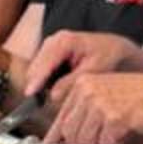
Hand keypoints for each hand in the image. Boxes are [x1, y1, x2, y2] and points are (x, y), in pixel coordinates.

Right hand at [26, 27, 142, 96]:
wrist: (112, 47)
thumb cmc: (106, 56)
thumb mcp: (93, 70)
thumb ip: (72, 82)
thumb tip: (53, 96)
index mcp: (65, 41)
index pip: (45, 63)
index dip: (37, 80)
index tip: (29, 94)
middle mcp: (54, 40)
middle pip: (36, 66)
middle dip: (37, 84)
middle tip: (41, 103)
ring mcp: (50, 45)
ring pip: (36, 69)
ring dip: (41, 83)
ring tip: (56, 94)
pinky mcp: (49, 53)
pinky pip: (41, 70)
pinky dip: (46, 80)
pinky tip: (58, 86)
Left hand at [46, 70, 142, 143]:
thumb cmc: (136, 98)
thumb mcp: (104, 96)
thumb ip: (82, 112)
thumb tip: (62, 136)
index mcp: (83, 84)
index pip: (62, 116)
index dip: (56, 135)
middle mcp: (88, 91)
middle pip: (71, 132)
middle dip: (85, 140)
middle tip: (103, 135)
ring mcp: (100, 103)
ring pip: (86, 140)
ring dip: (101, 142)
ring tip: (116, 129)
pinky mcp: (113, 117)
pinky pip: (105, 142)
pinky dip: (115, 142)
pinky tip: (124, 129)